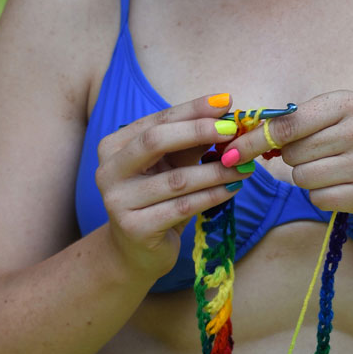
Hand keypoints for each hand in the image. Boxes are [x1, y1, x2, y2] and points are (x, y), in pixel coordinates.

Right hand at [95, 93, 242, 277]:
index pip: (157, 120)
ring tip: (244, 166)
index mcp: (114, 146)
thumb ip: (192, 141)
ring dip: (217, 171)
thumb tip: (227, 114)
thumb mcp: (172, 164)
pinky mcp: (135, 228)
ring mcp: (118, 201)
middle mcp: (108, 171)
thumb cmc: (158, 199)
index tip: (226, 102)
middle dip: (198, 132)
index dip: (192, 110)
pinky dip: (213, 196)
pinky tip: (233, 189)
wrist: (137, 251)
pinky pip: (183, 207)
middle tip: (233, 130)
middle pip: (155, 141)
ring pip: (177, 179)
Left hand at [220, 90, 352, 215]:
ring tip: (333, 167)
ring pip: (302, 178)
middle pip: (292, 154)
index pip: (287, 125)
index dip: (253, 140)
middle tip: (318, 153)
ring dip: (307, 177)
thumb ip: (295, 122)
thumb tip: (243, 140)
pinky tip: (342, 184)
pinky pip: (317, 199)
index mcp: (346, 103)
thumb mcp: (337, 115)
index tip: (230, 151)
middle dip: (293, 157)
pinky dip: (321, 195)